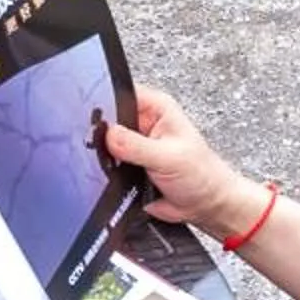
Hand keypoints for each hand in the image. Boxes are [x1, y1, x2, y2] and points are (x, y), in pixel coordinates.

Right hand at [102, 82, 260, 243]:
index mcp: (156, 107)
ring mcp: (133, 144)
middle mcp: (143, 122)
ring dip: (104, 156)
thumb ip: (137, 145)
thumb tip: (110, 134)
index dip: (104, 104)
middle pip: (108, 119)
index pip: (120, 94)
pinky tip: (112, 178)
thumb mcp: (169, 157)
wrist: (205, 205)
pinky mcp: (127, 164)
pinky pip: (107, 164)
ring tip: (115, 167)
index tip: (94, 122)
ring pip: (104, 144)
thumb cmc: (202, 175)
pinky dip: (106, 172)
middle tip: (106, 150)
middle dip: (101, 134)